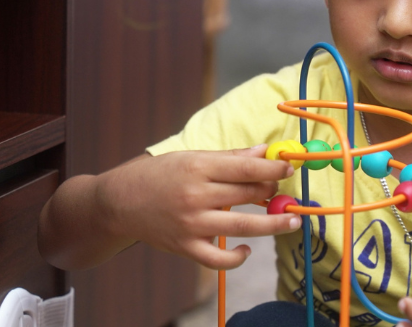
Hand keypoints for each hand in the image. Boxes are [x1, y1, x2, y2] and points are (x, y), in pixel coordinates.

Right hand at [97, 144, 300, 269]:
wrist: (119, 203)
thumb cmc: (159, 175)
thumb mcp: (191, 157)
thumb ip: (229, 158)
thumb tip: (264, 151)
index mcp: (198, 167)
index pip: (247, 168)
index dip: (274, 168)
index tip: (289, 168)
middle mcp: (196, 196)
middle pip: (249, 195)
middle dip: (273, 192)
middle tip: (284, 192)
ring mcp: (191, 224)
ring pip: (243, 227)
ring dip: (273, 224)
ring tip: (292, 221)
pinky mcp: (185, 247)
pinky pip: (219, 259)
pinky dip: (238, 257)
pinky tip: (248, 248)